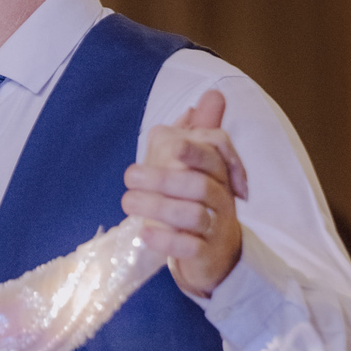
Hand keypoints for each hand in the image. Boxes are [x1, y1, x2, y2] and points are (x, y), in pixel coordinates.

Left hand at [122, 90, 246, 298]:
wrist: (218, 254)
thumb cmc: (203, 203)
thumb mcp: (200, 167)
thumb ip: (202, 133)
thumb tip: (213, 95)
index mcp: (219, 174)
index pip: (217, 154)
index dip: (195, 149)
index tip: (173, 145)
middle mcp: (222, 199)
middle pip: (200, 184)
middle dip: (163, 177)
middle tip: (129, 175)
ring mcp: (216, 227)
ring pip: (194, 214)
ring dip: (158, 207)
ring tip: (127, 201)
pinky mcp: (206, 255)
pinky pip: (190, 247)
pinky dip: (167, 241)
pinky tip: (145, 234)